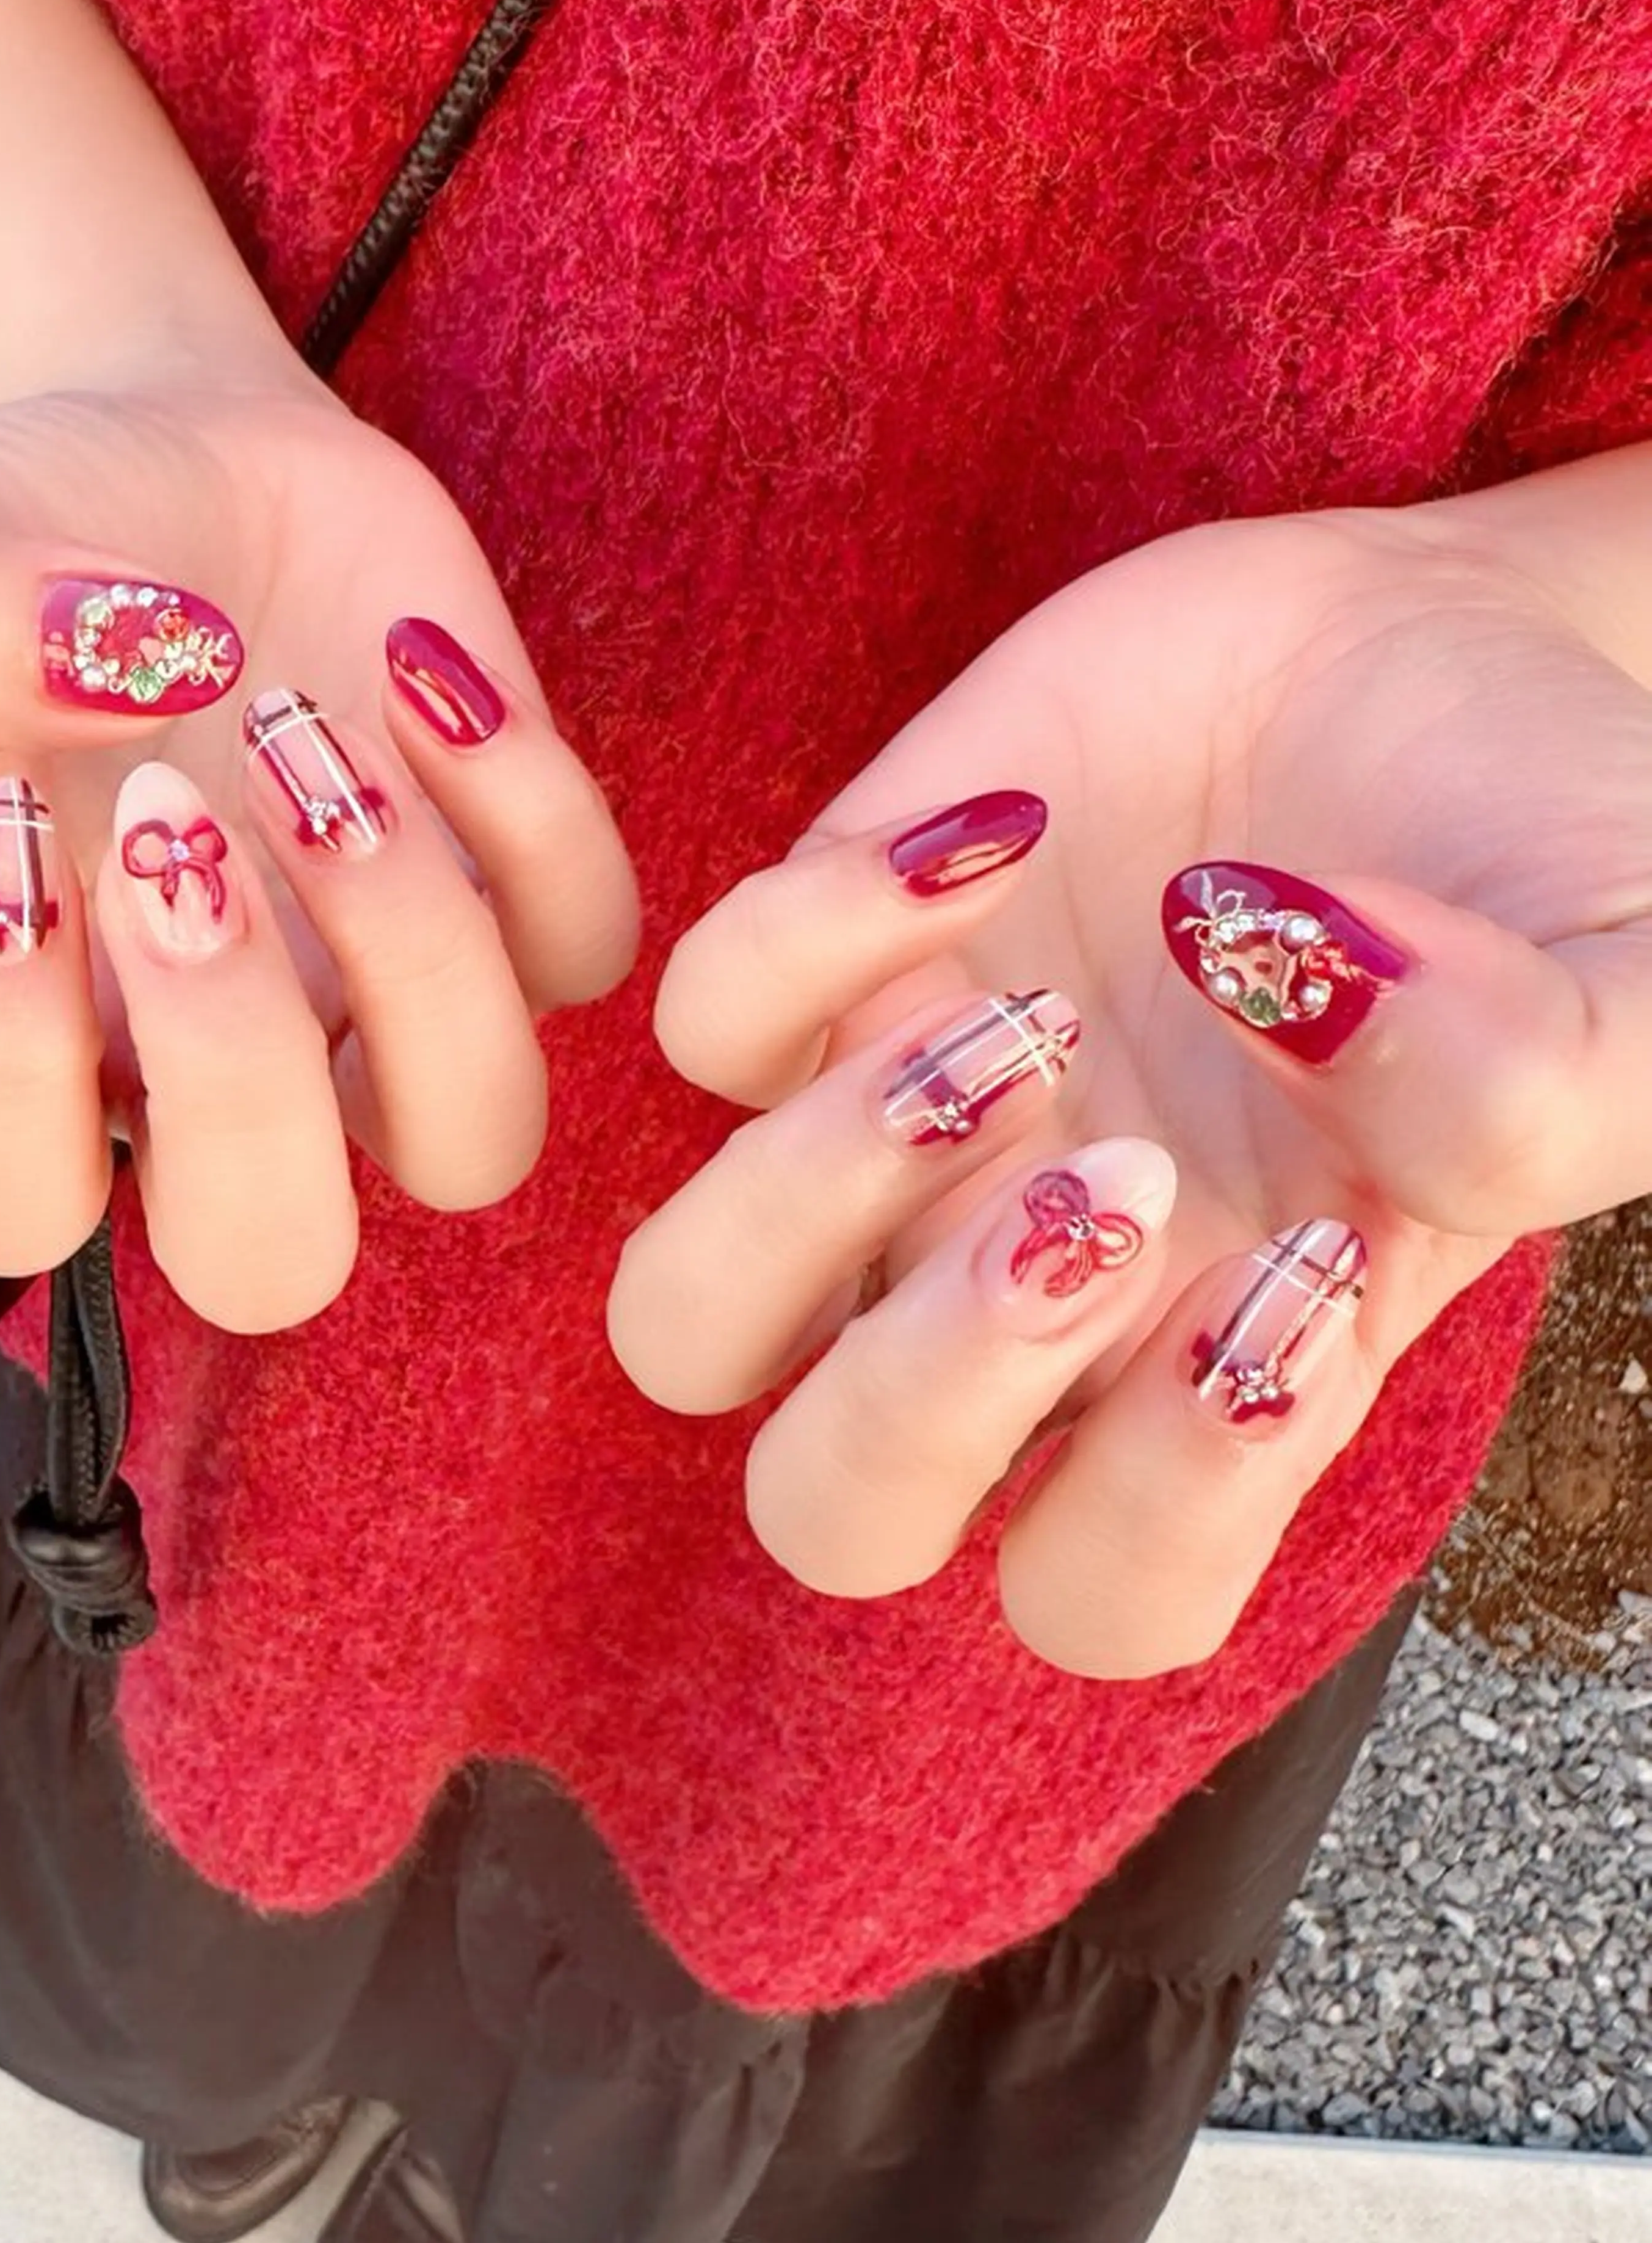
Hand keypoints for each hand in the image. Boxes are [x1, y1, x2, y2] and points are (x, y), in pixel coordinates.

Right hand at [0, 363, 637, 1322]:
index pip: (14, 1206)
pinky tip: (412, 664)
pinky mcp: (514, 894)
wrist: (164, 441)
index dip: (8, 1067)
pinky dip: (525, 808)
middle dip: (239, 1063)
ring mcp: (380, 1004)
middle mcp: (217, 1067)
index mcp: (35, 1041)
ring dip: (410, 944)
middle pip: (271, 1258)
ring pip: (472, 1141)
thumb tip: (103, 677)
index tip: (1, 830)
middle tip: (174, 815)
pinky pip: (587, 948)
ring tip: (306, 733)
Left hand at [609, 459, 1651, 1676]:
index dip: (1169, 1498)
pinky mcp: (838, 952)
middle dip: (929, 1390)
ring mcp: (907, 1136)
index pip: (1103, 1592)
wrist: (1457, 650)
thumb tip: (1303, 1008)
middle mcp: (1029, 1292)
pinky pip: (700, 1019)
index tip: (1307, 1271)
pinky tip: (1010, 832)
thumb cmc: (1561, 867)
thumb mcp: (1643, 1000)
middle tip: (1112, 1189)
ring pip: (685, 1317)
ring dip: (814, 1199)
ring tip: (1021, 1034)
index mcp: (1221, 1368)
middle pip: (833, 1508)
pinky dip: (815, 933)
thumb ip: (1535, 1092)